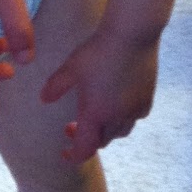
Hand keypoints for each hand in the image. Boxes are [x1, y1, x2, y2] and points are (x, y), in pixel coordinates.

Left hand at [40, 29, 159, 163]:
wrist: (132, 34)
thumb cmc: (98, 50)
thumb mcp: (70, 68)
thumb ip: (55, 87)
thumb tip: (43, 99)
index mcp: (95, 114)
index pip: (84, 149)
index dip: (73, 156)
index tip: (63, 153)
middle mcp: (117, 118)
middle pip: (101, 142)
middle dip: (86, 139)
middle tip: (71, 125)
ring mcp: (135, 110)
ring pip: (119, 133)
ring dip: (105, 131)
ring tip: (95, 116)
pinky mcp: (147, 99)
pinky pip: (135, 118)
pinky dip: (124, 118)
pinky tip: (118, 104)